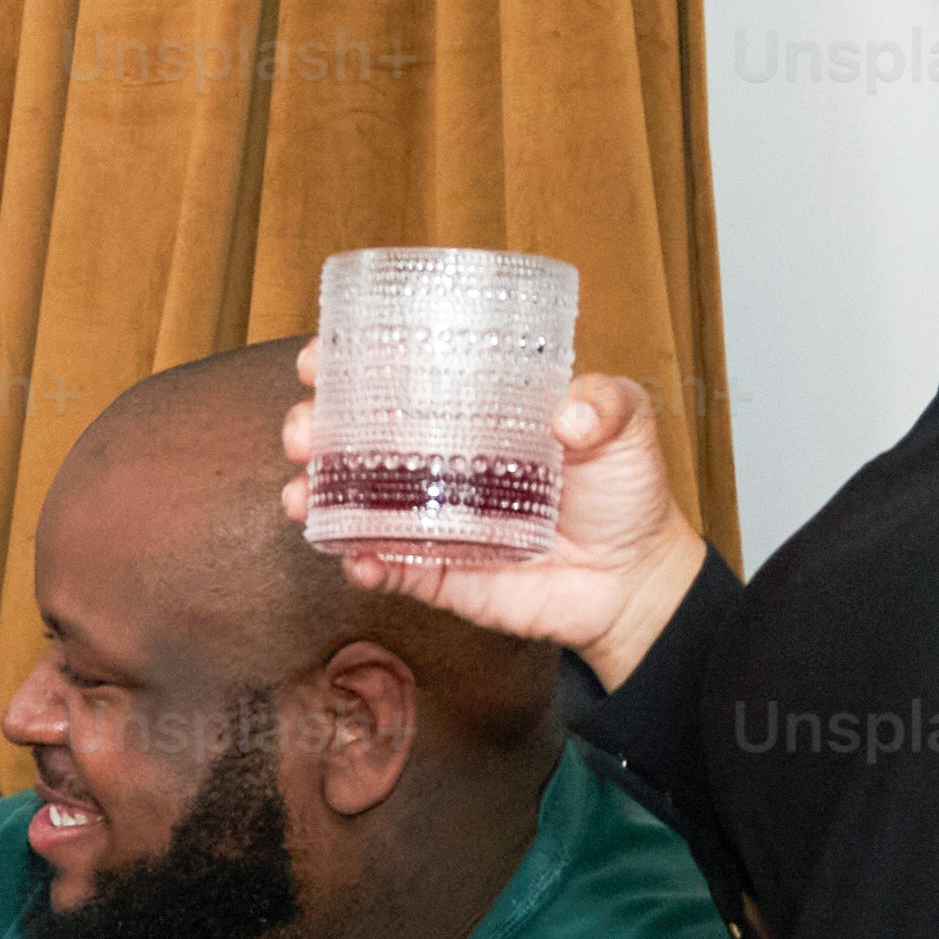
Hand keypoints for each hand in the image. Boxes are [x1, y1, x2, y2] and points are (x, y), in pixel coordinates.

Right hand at [277, 350, 707, 673]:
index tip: (318, 358)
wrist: (636, 580)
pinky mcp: (435, 572)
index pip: (400, 377)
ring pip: (351, 502)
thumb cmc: (628, 492)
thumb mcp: (629, 426)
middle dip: (311, 430)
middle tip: (303, 431)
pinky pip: (384, 568)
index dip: (350, 364)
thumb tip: (568, 414)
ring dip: (314, 495)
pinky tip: (357, 558)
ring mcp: (430, 518)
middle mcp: (440, 461)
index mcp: (473, 413)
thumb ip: (606, 405)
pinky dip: (360, 563)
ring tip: (302, 495)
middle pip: (353, 438)